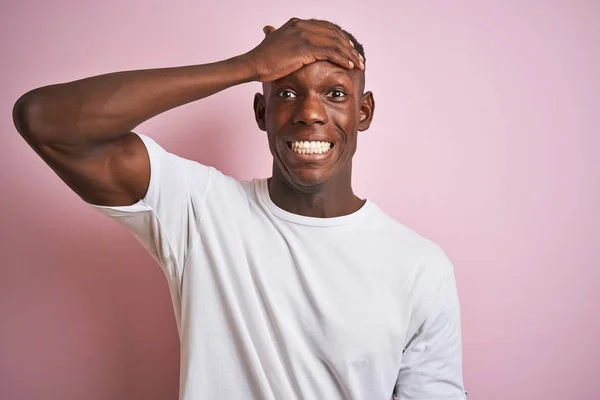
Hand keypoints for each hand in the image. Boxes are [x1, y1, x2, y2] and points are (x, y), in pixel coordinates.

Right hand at [245, 18, 364, 81]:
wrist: (252, 64)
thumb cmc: (261, 58)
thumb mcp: (271, 41)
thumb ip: (275, 35)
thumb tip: (269, 30)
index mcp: (297, 24)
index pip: (326, 28)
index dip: (340, 39)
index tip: (349, 49)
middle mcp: (302, 26)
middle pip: (334, 34)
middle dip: (349, 47)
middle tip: (359, 59)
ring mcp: (304, 35)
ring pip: (335, 43)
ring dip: (350, 55)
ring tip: (359, 65)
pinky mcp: (305, 48)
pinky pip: (330, 53)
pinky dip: (342, 59)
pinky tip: (350, 66)